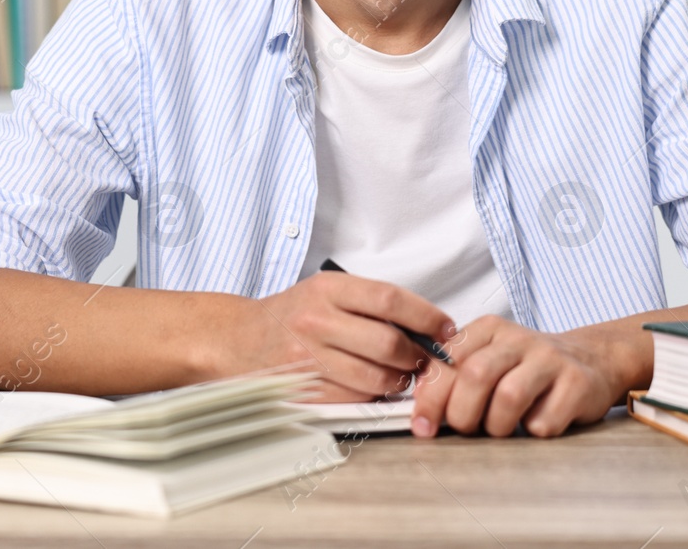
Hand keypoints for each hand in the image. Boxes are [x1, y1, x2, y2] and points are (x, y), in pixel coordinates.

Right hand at [245, 272, 456, 401]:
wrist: (242, 340)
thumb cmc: (294, 314)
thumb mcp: (328, 291)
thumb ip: (371, 303)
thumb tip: (425, 324)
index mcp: (328, 289)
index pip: (390, 299)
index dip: (426, 316)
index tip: (445, 327)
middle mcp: (317, 321)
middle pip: (388, 343)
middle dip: (416, 356)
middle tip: (424, 358)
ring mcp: (310, 358)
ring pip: (376, 377)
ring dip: (399, 380)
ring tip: (401, 374)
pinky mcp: (306, 389)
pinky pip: (355, 398)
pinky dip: (373, 396)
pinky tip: (373, 386)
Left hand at [410, 315, 632, 437]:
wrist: (592, 359)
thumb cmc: (528, 369)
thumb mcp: (489, 359)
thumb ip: (454, 377)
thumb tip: (419, 412)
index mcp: (488, 330)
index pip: (446, 360)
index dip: (430, 397)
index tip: (423, 425)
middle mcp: (518, 339)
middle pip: (475, 376)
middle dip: (462, 414)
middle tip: (467, 429)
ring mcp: (550, 359)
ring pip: (509, 396)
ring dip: (497, 426)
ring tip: (502, 428)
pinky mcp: (577, 384)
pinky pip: (544, 420)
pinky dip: (533, 431)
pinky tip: (536, 423)